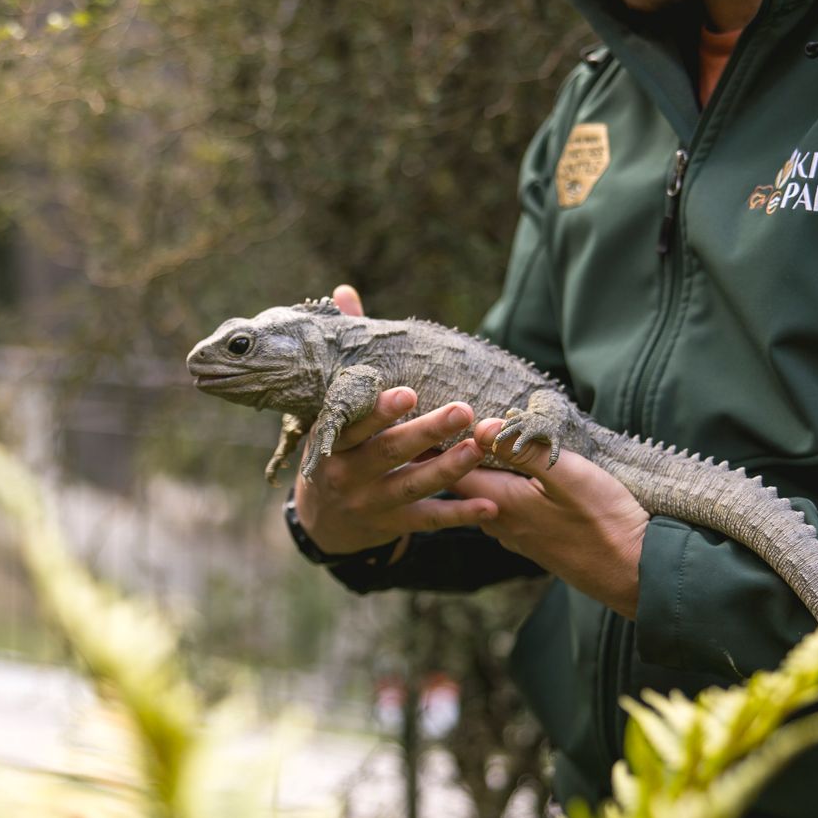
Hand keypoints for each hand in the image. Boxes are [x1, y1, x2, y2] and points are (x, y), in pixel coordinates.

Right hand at [291, 284, 496, 556]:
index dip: (379, 411)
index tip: (408, 392)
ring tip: (480, 448)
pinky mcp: (393, 525)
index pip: (353, 424)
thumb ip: (346, 354)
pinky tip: (492, 503)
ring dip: (449, 469)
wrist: (325, 520)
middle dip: (426, 433)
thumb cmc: (337, 448)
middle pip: (388, 452)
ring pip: (413, 486)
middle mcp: (346, 475)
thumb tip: (344, 292)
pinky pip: (429, 520)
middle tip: (463, 411)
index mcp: (331, 441)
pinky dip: (461, 514)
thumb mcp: (329, 410)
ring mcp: (371, 503)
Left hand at [454, 417, 649, 618]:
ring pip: (484, 498)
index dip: (441, 444)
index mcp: (501, 503)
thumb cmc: (604, 521)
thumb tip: (481, 427)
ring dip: (479, 472)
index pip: (451, 470)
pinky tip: (513, 475)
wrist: (633, 573)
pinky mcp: (534, 541)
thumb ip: (523, 450)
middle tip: (449, 426)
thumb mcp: (567, 475)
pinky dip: (500, 488)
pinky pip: (504, 510)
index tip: (437, 418)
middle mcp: (500, 523)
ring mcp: (517, 536)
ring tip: (478, 444)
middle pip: (463, 484)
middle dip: (456, 457)